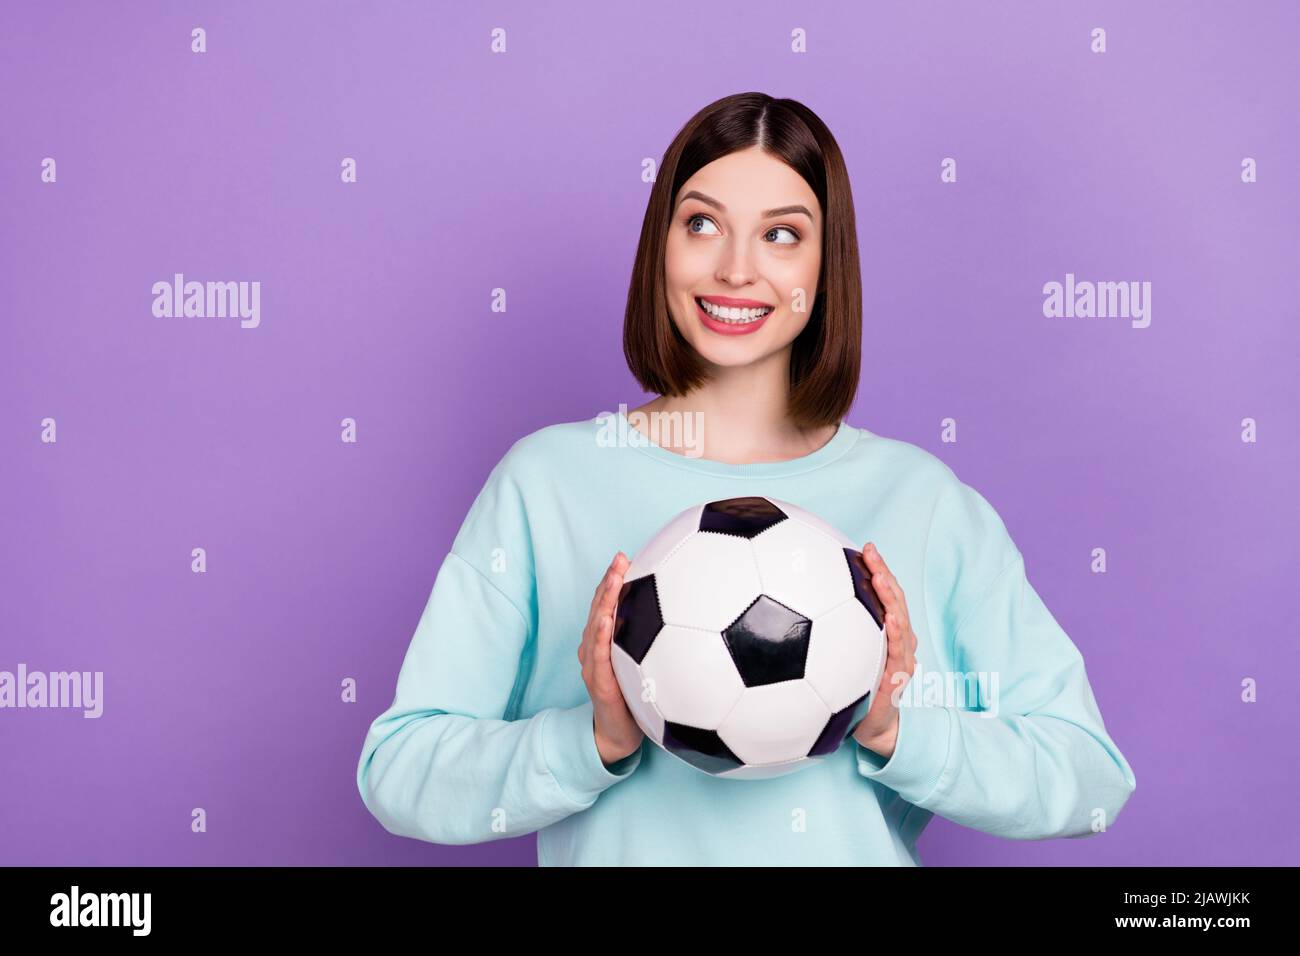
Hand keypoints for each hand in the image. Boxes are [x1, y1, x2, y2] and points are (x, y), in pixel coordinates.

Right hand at [577, 551, 644, 766]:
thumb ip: (656, 644)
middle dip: (608, 582)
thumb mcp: (646, 666)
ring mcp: (593, 663)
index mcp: (606, 642)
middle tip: (620, 559)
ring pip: (596, 626)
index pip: (607, 605)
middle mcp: (594, 648)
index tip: (625, 557)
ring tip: (613, 579)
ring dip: (603, 601)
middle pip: (599, 608)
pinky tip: (608, 620)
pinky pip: (599, 655)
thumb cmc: (635, 699)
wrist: (618, 735)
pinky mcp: (598, 681)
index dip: (613, 580)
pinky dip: (601, 636)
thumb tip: (689, 622)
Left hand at [851, 542, 917, 759]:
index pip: (885, 596)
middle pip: (895, 602)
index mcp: (886, 634)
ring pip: (901, 623)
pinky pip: (897, 655)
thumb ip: (834, 634)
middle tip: (872, 554)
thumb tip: (798, 609)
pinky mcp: (897, 679)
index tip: (867, 549)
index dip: (879, 571)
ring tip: (881, 578)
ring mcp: (901, 659)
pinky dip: (895, 637)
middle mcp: (898, 642)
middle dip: (885, 575)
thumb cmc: (855, 690)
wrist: (873, 728)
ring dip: (891, 599)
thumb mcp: (845, 657)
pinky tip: (888, 622)